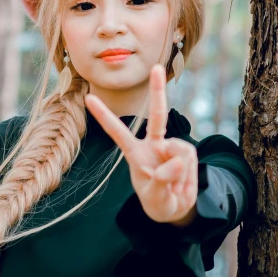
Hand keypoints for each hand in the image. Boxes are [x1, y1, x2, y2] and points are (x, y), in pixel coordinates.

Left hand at [84, 64, 197, 225]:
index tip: (88, 98)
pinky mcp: (186, 153)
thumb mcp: (157, 199)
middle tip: (157, 67)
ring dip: (179, 173)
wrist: (177, 209)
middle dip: (158, 91)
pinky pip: (189, 158)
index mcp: (135, 154)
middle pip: (157, 115)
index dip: (104, 116)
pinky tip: (182, 181)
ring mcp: (171, 148)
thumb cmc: (159, 202)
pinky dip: (187, 173)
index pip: (117, 132)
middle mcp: (153, 145)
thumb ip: (162, 180)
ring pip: (180, 151)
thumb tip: (177, 160)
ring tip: (173, 187)